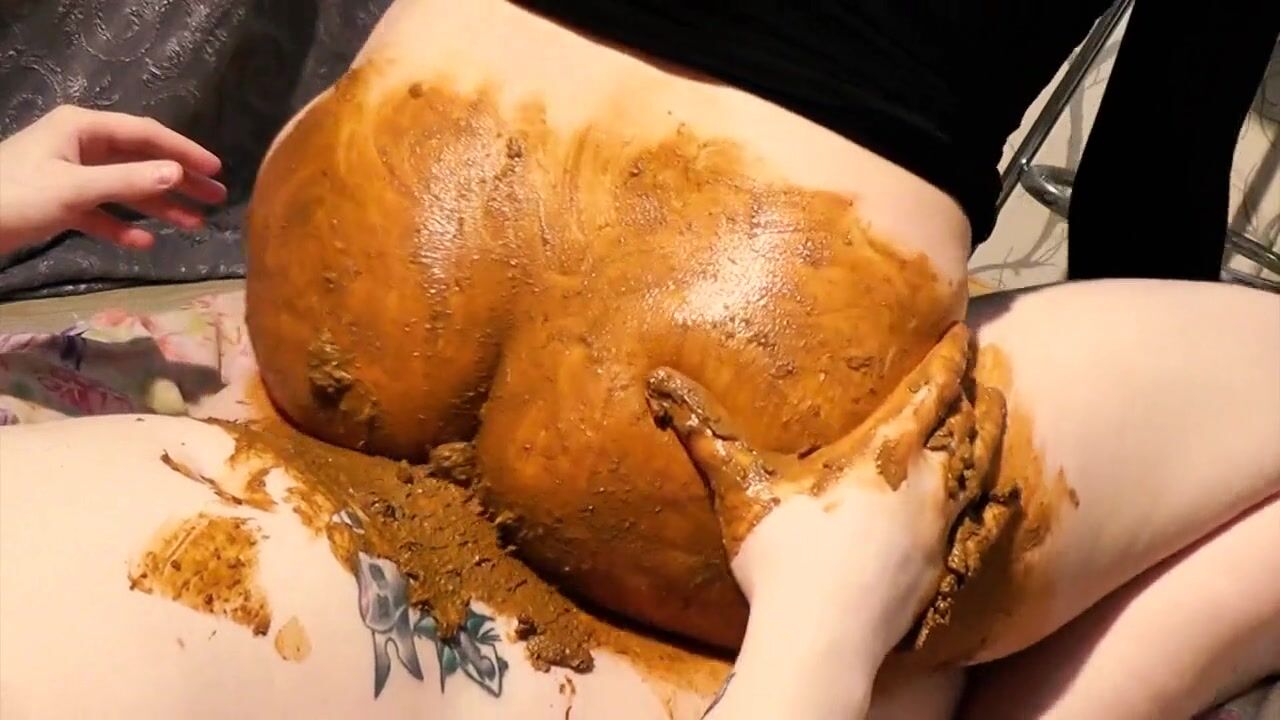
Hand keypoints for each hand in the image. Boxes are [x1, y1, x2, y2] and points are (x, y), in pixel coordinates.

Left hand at [0, 105, 226, 252]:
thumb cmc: (17, 197)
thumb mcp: (75, 189)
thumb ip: (128, 181)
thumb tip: (178, 174)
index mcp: (82, 128)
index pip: (145, 134)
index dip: (183, 151)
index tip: (215, 169)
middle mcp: (80, 146)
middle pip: (141, 160)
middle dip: (179, 181)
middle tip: (217, 198)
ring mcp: (71, 174)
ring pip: (126, 188)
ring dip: (159, 206)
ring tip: (195, 224)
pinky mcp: (63, 202)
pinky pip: (103, 212)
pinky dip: (124, 227)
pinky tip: (145, 243)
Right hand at [646, 323, 1005, 647]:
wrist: (821, 638)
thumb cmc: (782, 558)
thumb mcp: (740, 485)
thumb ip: (704, 430)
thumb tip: (658, 382)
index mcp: (886, 452)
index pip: (931, 391)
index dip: (949, 358)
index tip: (962, 333)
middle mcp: (924, 485)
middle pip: (969, 428)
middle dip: (978, 397)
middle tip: (983, 377)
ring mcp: (938, 531)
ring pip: (980, 472)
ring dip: (989, 441)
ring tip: (994, 420)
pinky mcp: (940, 572)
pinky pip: (976, 523)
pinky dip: (988, 499)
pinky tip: (984, 505)